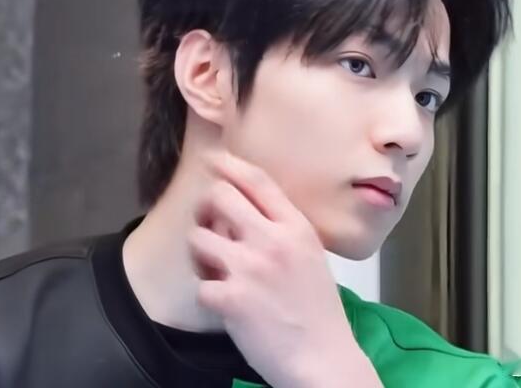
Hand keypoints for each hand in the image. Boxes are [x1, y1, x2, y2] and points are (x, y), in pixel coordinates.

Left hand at [188, 151, 382, 387]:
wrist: (323, 360)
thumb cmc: (318, 312)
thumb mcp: (310, 256)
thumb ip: (282, 230)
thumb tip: (246, 211)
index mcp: (295, 228)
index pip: (256, 180)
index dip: (229, 164)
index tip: (213, 160)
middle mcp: (271, 241)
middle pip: (219, 196)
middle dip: (207, 208)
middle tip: (210, 224)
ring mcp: (248, 268)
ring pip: (198, 236)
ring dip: (201, 252)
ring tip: (215, 267)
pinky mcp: (230, 298)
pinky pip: (200, 283)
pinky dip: (208, 293)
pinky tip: (223, 301)